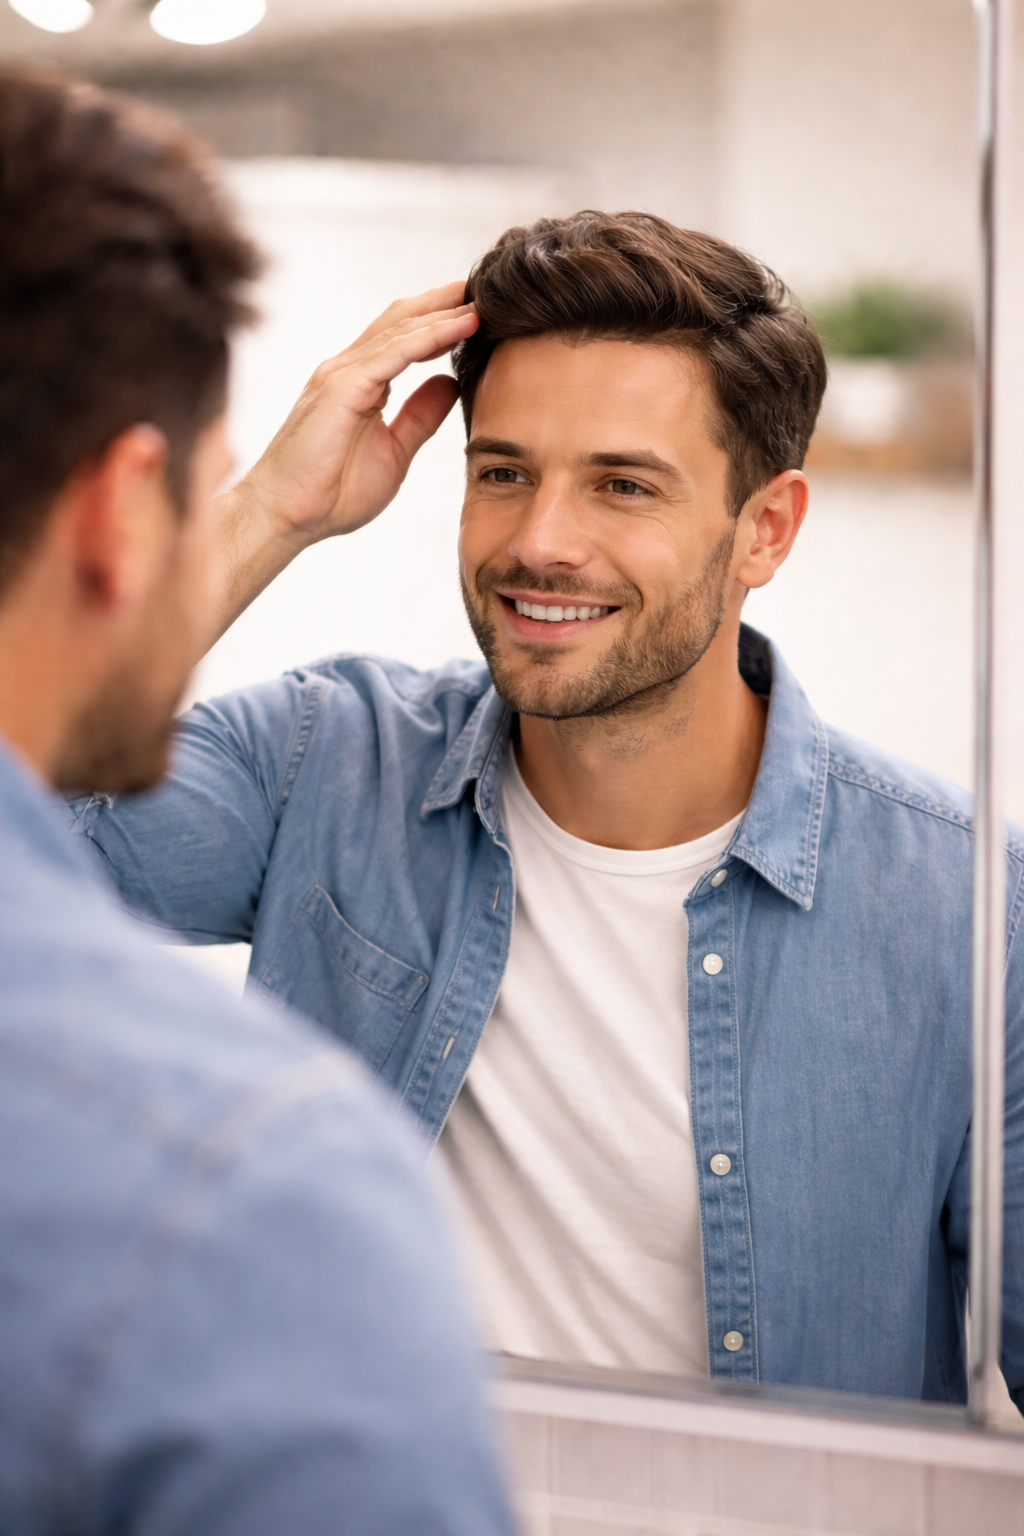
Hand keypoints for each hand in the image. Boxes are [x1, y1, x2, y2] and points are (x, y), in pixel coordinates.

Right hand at [241, 281, 477, 544]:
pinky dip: (429, 336)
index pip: (405, 337)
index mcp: (360, 383)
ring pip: (400, 329)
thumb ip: (419, 416)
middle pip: (402, 320)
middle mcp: (348, 369)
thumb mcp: (394, 451)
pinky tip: (460, 326)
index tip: (481, 311)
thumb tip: (449, 385)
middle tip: (487, 286)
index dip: (441, 320)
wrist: (285, 516)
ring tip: (482, 299)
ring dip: (443, 312)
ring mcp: (341, 375)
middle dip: (445, 302)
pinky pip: (391, 353)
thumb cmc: (329, 493)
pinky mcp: (340, 388)